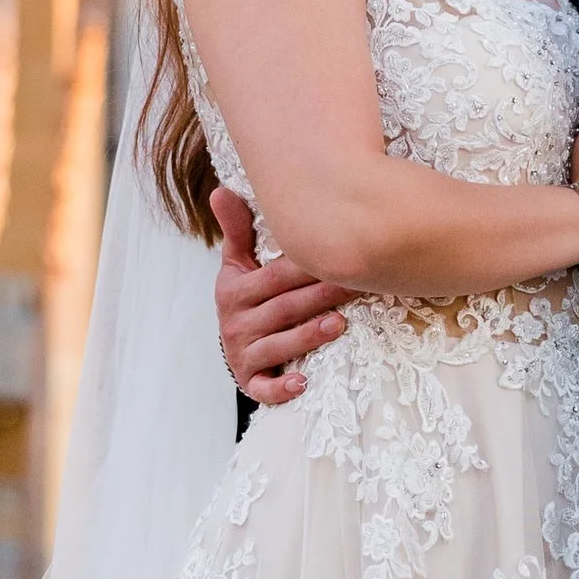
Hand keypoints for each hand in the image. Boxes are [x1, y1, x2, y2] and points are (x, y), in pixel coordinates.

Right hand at [213, 187, 355, 405]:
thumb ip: (237, 228)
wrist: (233, 341)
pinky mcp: (249, 380)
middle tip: (357, 285)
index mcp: (234, 290)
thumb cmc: (246, 296)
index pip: (274, 277)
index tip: (338, 255)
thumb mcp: (237, 263)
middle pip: (284, 308)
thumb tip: (222, 190)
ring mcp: (242, 353)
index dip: (306, 267)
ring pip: (278, 344)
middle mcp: (235, 323)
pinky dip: (281, 387)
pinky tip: (303, 381)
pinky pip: (264, 387)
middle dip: (320, 297)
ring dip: (308, 336)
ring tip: (339, 325)